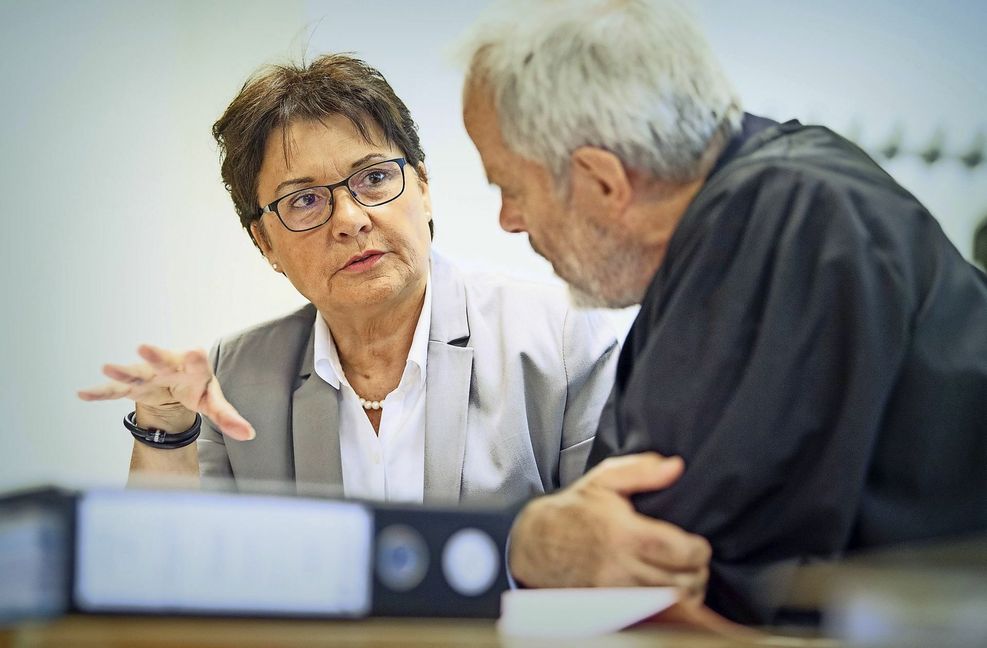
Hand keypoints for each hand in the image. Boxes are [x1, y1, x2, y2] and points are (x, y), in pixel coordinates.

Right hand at [78, 344, 254, 440]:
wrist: (175, 381)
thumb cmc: (197, 387)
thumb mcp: (213, 401)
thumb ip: (228, 417)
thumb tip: (249, 434)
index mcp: (193, 368)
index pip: (196, 363)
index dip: (195, 360)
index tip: (195, 352)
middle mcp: (169, 366)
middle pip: (162, 360)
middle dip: (154, 355)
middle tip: (144, 347)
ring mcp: (148, 376)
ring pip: (134, 373)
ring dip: (121, 371)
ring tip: (107, 366)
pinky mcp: (132, 386)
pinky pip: (114, 390)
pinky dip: (100, 392)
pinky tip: (83, 393)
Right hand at [509, 452, 709, 602]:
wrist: (537, 541)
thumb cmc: (575, 508)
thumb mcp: (605, 479)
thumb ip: (642, 471)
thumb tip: (676, 466)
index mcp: (625, 533)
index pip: (680, 552)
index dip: (699, 551)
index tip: (700, 545)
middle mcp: (621, 566)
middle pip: (680, 583)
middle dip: (698, 574)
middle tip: (698, 562)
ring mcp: (615, 591)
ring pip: (668, 604)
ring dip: (686, 593)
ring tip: (688, 578)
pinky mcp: (609, 606)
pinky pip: (649, 613)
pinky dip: (666, 606)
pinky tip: (668, 592)